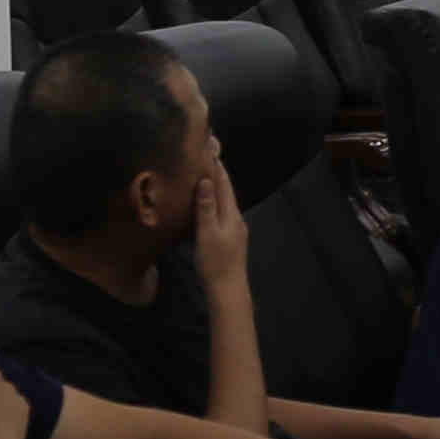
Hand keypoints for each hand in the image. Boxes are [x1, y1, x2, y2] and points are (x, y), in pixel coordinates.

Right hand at [187, 149, 251, 293]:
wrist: (228, 290)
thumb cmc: (216, 262)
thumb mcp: (208, 233)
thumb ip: (207, 207)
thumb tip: (206, 181)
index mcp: (231, 215)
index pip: (225, 184)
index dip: (217, 167)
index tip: (210, 148)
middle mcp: (236, 219)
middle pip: (226, 191)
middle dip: (217, 174)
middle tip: (207, 157)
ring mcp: (234, 230)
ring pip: (224, 203)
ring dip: (215, 189)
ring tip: (204, 176)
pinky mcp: (230, 240)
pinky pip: (222, 214)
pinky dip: (214, 204)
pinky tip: (206, 206)